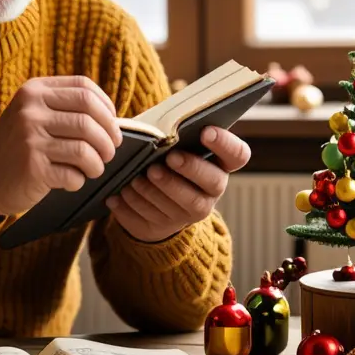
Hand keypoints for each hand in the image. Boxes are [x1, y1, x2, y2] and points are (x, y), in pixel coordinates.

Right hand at [0, 76, 122, 222]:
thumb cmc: (14, 147)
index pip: (84, 88)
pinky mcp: (32, 167)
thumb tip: (111, 118)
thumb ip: (62, 107)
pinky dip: (79, 181)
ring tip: (94, 169)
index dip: (106, 107)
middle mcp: (31, 110)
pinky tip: (71, 182)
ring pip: (85, 148)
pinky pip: (73, 174)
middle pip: (89, 118)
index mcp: (34, 91)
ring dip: (98, 163)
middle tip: (110, 151)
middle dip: (108, 138)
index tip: (112, 125)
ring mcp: (30, 138)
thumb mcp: (31, 114)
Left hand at [106, 126, 250, 242]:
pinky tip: (117, 195)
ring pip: (179, 205)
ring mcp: (191, 212)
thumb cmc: (163, 160)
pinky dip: (131, 206)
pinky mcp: (166, 227)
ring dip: (154, 191)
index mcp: (219, 163)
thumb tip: (153, 127)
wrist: (153, 200)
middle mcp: (212, 190)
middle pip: (211, 182)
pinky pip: (150, 220)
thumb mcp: (172, 145)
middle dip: (188, 169)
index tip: (205, 131)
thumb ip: (171, 136)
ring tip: (135, 179)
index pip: (237, 154)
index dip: (225, 143)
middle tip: (164, 161)